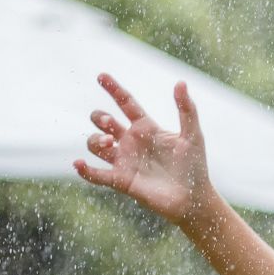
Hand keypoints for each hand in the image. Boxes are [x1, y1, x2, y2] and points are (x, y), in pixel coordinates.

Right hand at [73, 74, 212, 224]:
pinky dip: (84, 170)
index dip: (113, 89)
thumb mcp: (192, 135)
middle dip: (100, 118)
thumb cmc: (194, 167)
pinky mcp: (121, 181)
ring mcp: (124, 161)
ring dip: (96, 141)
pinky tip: (78, 164)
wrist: (194, 198)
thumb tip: (181, 83)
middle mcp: (131, 142)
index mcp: (146, 128)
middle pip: (103, 123)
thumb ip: (187, 110)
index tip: (101, 76)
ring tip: (109, 144)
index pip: (125, 103)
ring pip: (95, 145)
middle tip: (109, 123)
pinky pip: (96, 175)